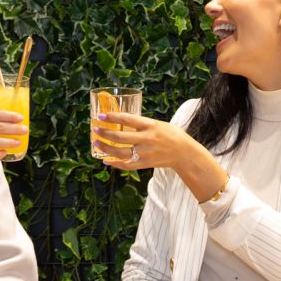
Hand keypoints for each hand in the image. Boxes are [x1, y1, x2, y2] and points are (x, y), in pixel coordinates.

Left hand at [93, 113, 228, 201]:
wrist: (185, 153)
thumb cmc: (172, 135)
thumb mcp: (158, 124)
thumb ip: (142, 124)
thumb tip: (123, 121)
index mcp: (150, 126)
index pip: (128, 119)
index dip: (113, 117)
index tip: (101, 116)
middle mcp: (147, 139)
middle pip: (121, 136)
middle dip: (105, 133)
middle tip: (95, 129)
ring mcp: (146, 153)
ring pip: (121, 152)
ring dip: (106, 148)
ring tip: (96, 143)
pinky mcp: (145, 164)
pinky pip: (127, 165)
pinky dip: (115, 163)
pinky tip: (106, 160)